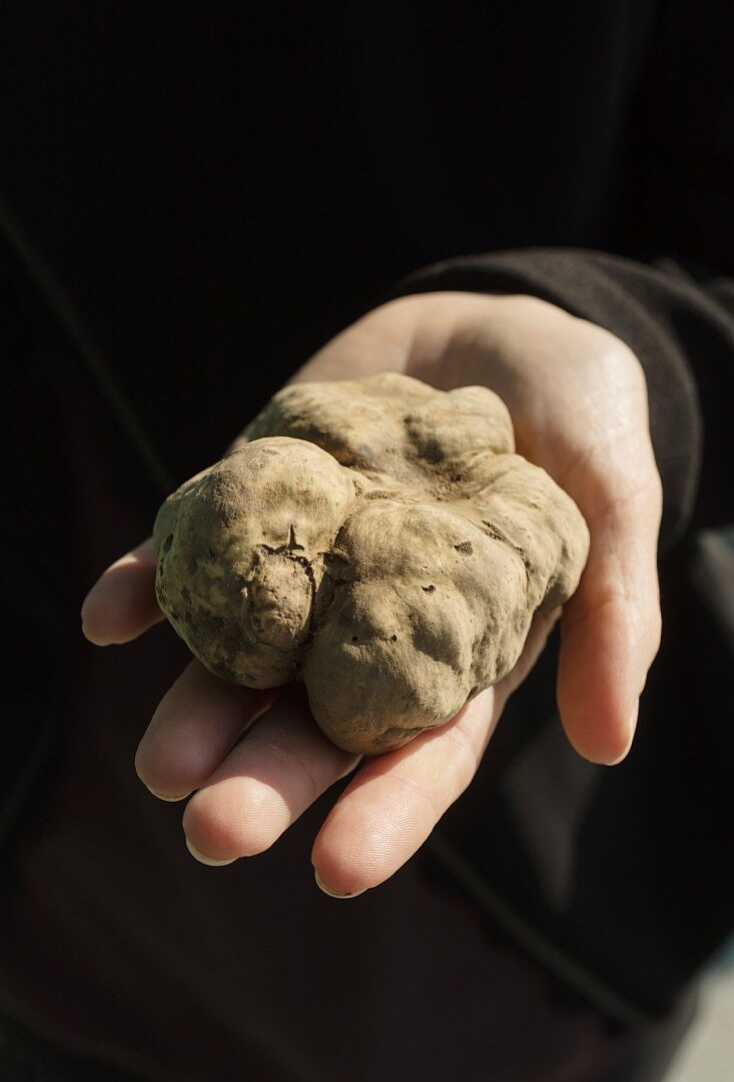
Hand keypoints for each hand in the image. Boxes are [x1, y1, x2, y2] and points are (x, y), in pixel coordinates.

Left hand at [81, 292, 661, 894]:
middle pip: (318, 719)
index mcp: (462, 646)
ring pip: (245, 652)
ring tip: (160, 762)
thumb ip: (613, 609)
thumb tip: (607, 745)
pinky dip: (151, 583)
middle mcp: (373, 625)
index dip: (387, 811)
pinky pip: (197, 550)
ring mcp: (309, 566)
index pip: (424, 748)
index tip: (336, 870)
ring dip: (197, 705)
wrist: (490, 326)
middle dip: (270, 777)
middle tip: (212, 830)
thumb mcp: (615, 497)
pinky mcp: (260, 499)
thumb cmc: (574, 413)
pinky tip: (109, 613)